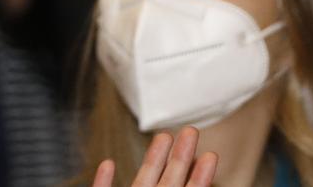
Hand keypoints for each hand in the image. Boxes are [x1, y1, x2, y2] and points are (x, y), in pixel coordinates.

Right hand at [92, 127, 217, 186]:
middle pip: (168, 184)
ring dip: (151, 161)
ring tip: (163, 136)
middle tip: (192, 130)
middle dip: (180, 159)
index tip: (211, 155)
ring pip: (141, 185)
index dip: (199, 178)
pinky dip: (102, 183)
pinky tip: (107, 164)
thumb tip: (208, 170)